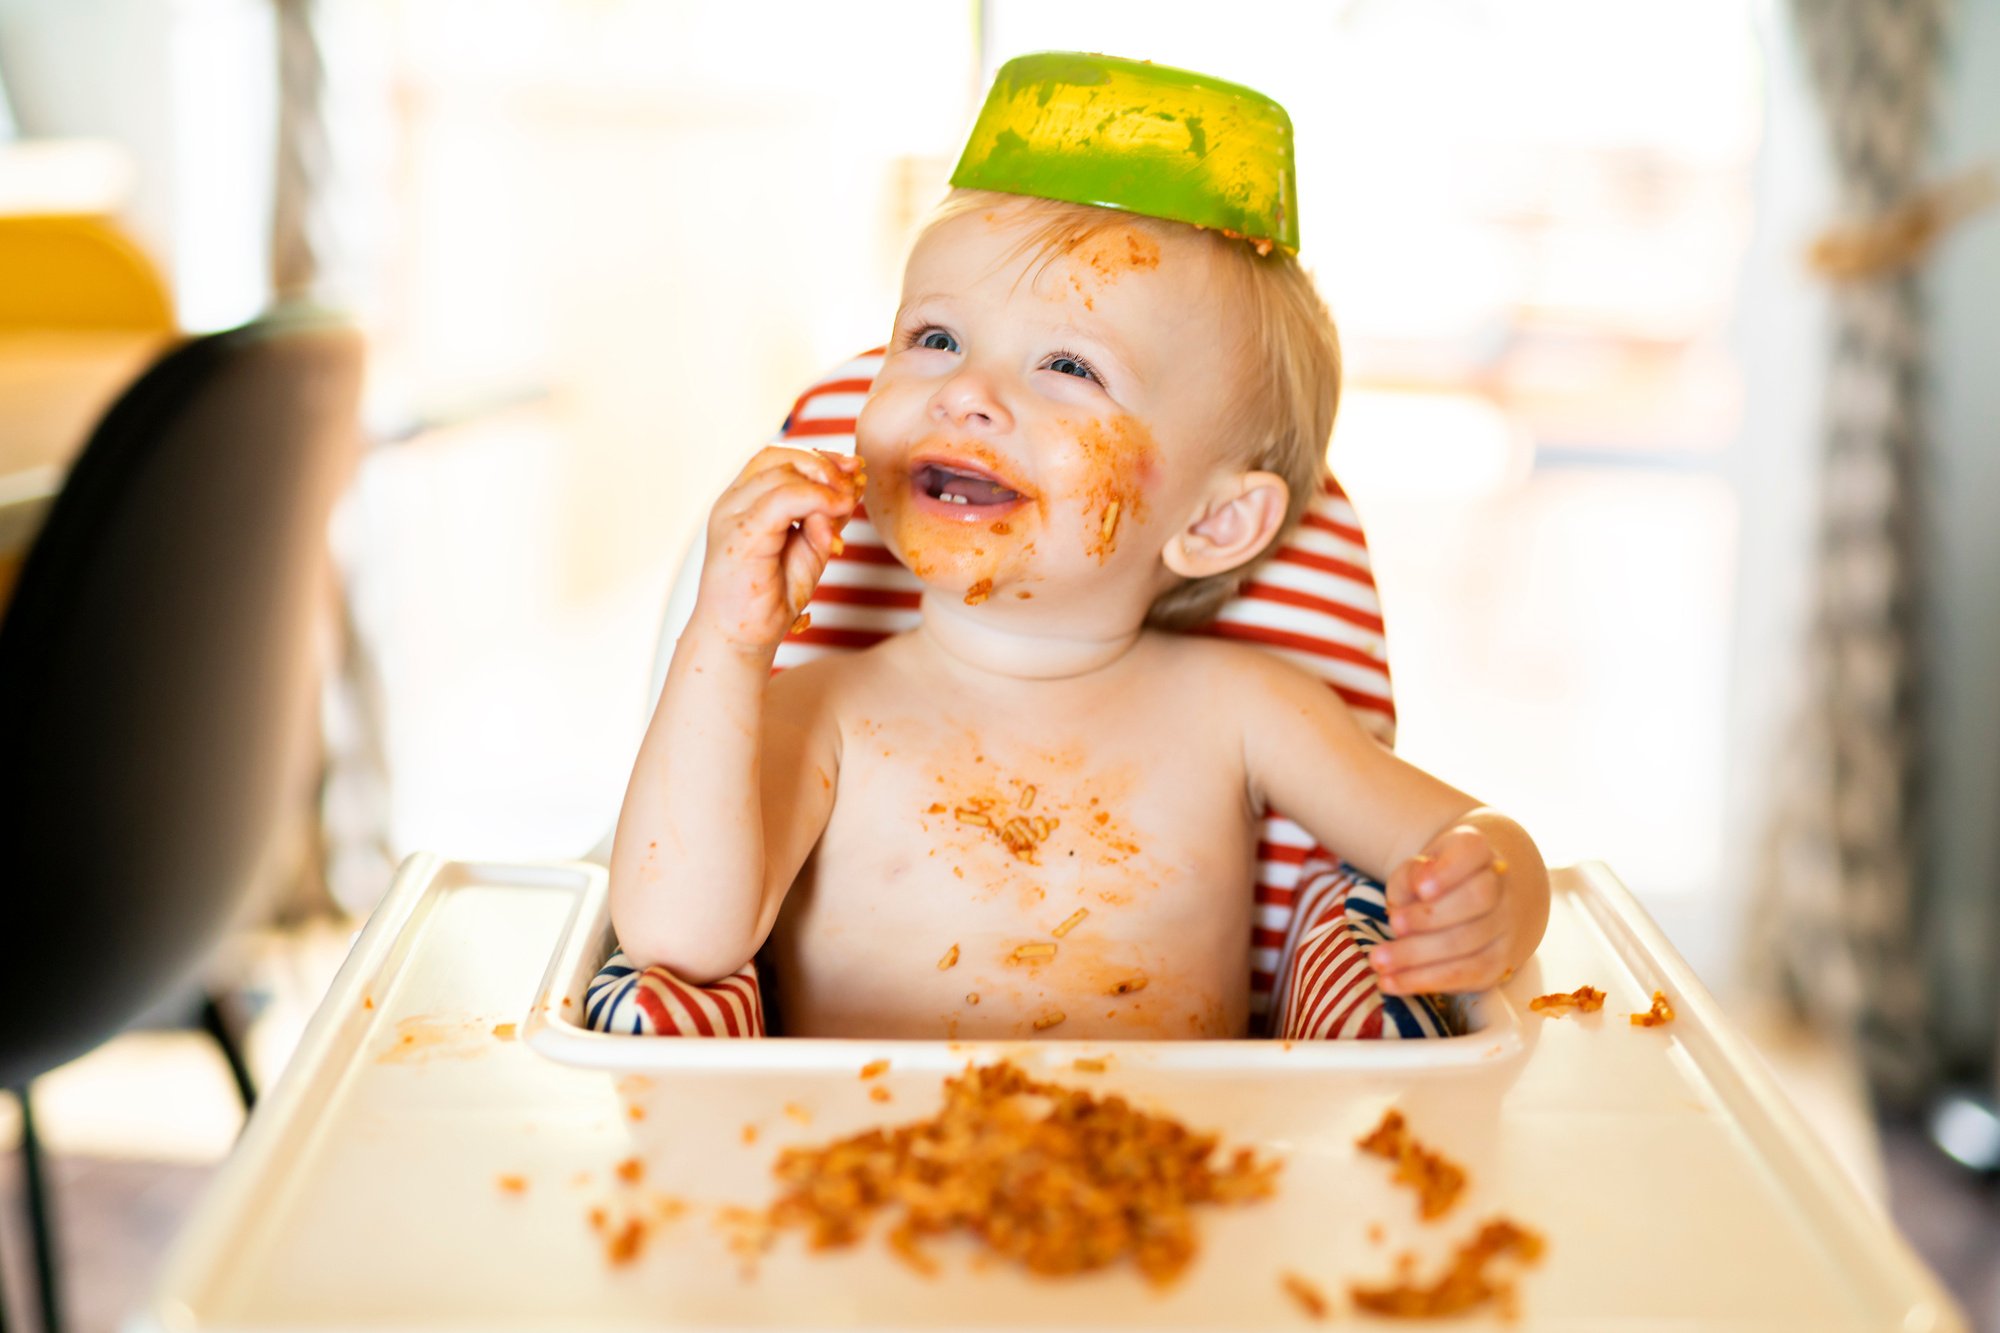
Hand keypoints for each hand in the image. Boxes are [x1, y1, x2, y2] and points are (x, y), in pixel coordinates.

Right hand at [695, 446, 861, 650]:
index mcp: (743, 501)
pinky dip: (815, 500)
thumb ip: (824, 518)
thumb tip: (848, 491)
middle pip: (778, 457)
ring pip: (780, 473)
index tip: (853, 468)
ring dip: (823, 484)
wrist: (742, 637)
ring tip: (847, 504)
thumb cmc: (771, 596)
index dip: (818, 457)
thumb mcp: (808, 548)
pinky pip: (781, 500)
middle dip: (823, 465)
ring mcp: (731, 517)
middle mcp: (732, 503)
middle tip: (853, 486)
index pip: (777, 458)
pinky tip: (836, 513)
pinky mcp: (739, 536)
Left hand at [1371, 823, 1520, 995]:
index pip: (1472, 852)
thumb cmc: (1433, 883)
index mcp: (1477, 852)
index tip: (1421, 889)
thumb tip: (1417, 886)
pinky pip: (1466, 975)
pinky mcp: (1498, 963)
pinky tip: (1391, 982)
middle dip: (1431, 917)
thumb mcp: (1415, 869)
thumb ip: (1411, 874)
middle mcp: (1501, 887)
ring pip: (1470, 943)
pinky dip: (1425, 981)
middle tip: (1393, 925)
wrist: (1473, 903)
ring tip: (1380, 962)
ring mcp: (1505, 926)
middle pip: (1476, 900)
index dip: (1448, 872)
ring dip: (1420, 956)